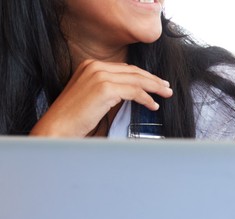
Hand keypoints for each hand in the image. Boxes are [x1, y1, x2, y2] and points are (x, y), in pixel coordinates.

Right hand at [30, 59, 172, 136]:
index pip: (124, 68)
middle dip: (153, 80)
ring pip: (136, 79)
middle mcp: (94, 66)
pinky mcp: (105, 88)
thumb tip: (132, 94)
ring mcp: (99, 76)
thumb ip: (110, 91)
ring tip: (165, 95)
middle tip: (166, 88)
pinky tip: (153, 105)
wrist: (58, 126)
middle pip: (133, 71)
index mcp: (90, 65)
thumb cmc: (75, 118)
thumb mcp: (93, 97)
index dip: (143, 76)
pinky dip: (146, 98)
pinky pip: (134, 92)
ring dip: (154, 88)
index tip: (156, 83)